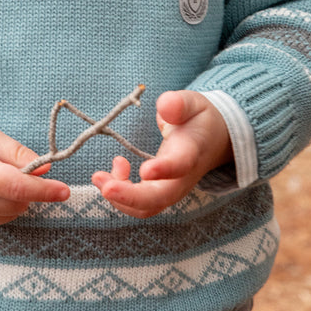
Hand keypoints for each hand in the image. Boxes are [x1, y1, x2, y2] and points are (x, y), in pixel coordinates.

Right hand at [0, 122, 69, 231]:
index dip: (44, 190)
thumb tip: (47, 170)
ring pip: (12, 213)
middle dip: (28, 187)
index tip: (64, 190)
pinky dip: (2, 206)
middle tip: (15, 166)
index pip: (16, 187)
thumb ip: (17, 153)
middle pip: (18, 202)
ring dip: (15, 198)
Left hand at [91, 90, 233, 217]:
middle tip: (106, 187)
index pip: (180, 165)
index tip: (144, 170)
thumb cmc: (198, 119)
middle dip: (130, 197)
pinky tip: (113, 170)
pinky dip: (119, 194)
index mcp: (191, 151)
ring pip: (146, 207)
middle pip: (159, 199)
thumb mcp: (194, 103)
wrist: (212, 140)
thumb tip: (165, 105)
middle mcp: (181, 177)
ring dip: (119, 198)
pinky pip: (138, 204)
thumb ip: (180, 103)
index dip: (164, 169)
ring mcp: (170, 189)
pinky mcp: (157, 192)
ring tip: (98, 176)